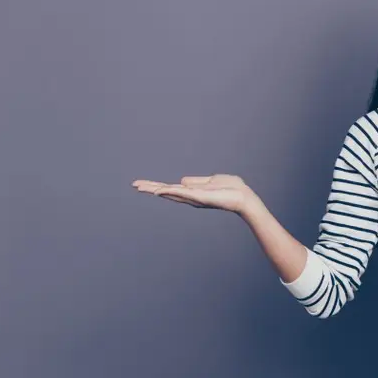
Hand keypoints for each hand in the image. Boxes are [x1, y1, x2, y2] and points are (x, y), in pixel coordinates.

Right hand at [132, 174, 257, 213]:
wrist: (243, 198)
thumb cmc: (231, 189)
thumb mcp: (211, 181)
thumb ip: (196, 181)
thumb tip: (182, 180)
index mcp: (192, 193)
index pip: (171, 188)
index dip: (157, 186)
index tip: (142, 184)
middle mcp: (190, 197)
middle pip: (166, 192)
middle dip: (150, 188)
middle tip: (134, 185)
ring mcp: (194, 198)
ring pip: (170, 192)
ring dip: (154, 189)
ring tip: (139, 186)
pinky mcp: (199, 196)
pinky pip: (182, 193)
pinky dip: (169, 191)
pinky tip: (158, 190)